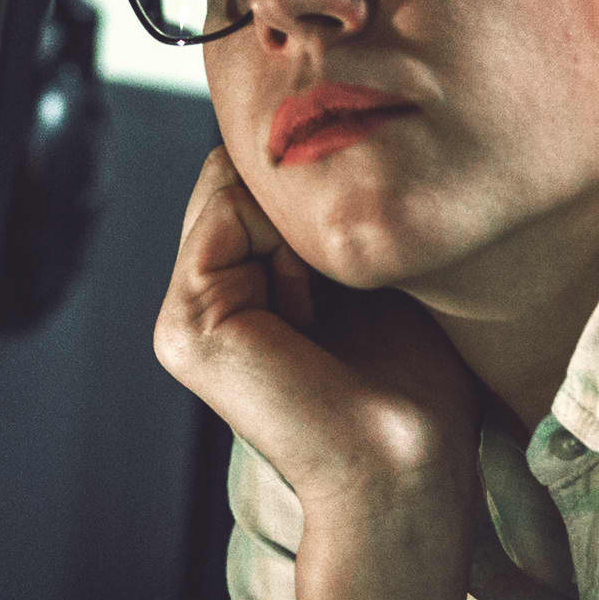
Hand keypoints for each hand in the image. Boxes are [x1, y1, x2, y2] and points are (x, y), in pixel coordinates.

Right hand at [150, 149, 478, 516]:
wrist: (409, 466)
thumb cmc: (415, 385)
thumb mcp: (370, 274)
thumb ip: (327, 217)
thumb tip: (318, 132)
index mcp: (237, 296)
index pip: (256, 183)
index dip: (320, 188)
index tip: (369, 254)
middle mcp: (201, 305)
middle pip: (239, 176)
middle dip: (308, 203)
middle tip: (351, 288)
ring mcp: (183, 318)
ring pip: (233, 184)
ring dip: (302, 225)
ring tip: (333, 307)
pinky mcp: (184, 328)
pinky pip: (227, 211)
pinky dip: (285, 239)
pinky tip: (314, 310)